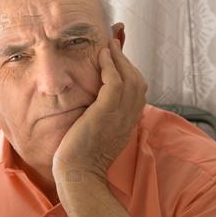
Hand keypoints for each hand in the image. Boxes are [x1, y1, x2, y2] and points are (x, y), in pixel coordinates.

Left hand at [53, 38, 146, 185]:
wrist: (78, 175)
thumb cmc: (81, 157)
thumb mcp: (96, 131)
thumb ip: (101, 114)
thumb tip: (95, 101)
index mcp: (129, 121)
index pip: (136, 89)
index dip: (129, 68)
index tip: (118, 53)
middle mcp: (129, 117)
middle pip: (137, 80)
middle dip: (126, 58)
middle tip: (114, 41)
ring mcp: (120, 115)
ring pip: (129, 78)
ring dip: (119, 57)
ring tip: (109, 44)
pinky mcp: (106, 113)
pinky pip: (114, 82)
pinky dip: (111, 66)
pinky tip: (102, 56)